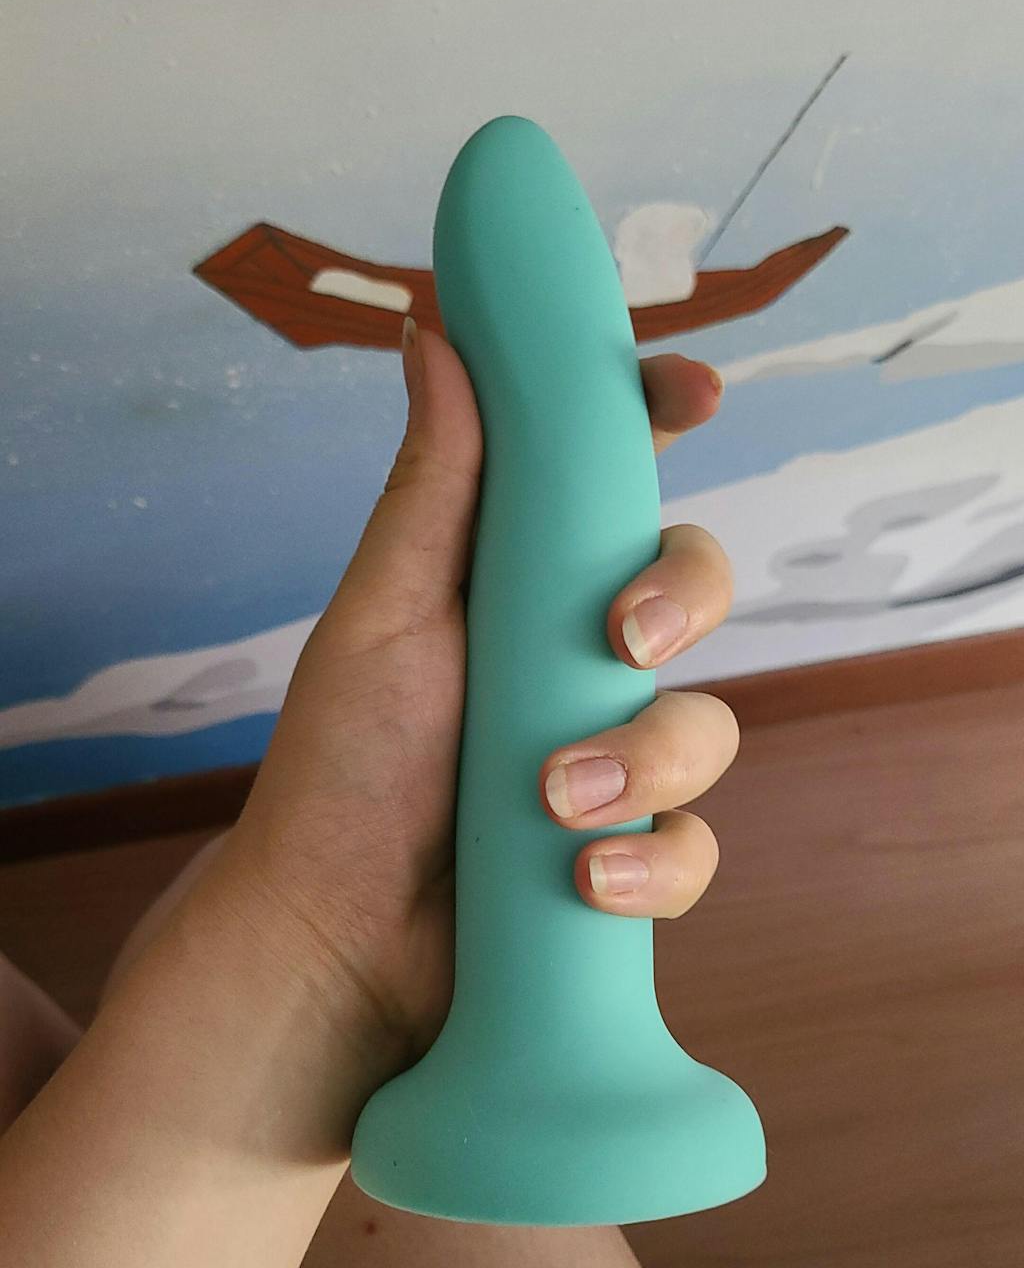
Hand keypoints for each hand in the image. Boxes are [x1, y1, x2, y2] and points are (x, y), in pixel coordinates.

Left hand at [172, 325, 737, 1129]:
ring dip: (643, 761)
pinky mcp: (629, 856)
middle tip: (619, 639)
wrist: (333, 938)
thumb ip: (434, 483)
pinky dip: (651, 865)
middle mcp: (578, 660)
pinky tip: (583, 882)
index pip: (613, 480)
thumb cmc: (343, 767)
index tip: (690, 392)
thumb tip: (434, 329)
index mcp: (521, 585)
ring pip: (708, 727)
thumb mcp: (387, 613)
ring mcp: (612, 759)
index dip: (660, 421)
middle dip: (681, 597)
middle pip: (697, 583)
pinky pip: (696, 848)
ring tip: (551, 804)